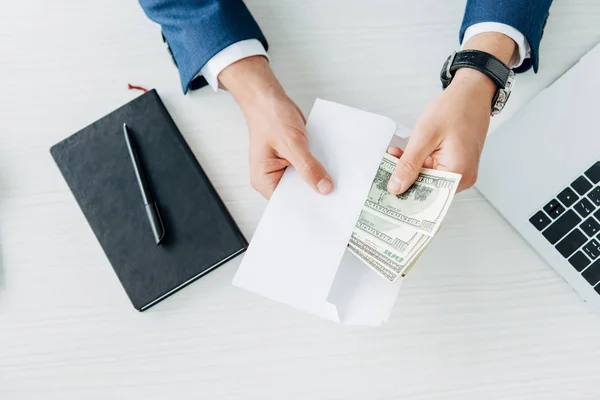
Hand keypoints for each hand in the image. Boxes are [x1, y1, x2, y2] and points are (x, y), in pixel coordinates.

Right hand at [219, 56, 332, 198]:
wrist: (268, 98)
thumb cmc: (269, 117)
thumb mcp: (291, 144)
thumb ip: (308, 167)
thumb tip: (324, 187)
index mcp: (264, 180)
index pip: (288, 203)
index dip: (307, 205)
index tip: (327, 208)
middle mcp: (273, 178)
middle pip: (298, 194)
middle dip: (315, 191)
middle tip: (336, 191)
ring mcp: (284, 170)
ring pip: (306, 181)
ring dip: (319, 176)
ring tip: (336, 177)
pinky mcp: (294, 161)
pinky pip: (309, 169)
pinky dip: (319, 166)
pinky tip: (330, 164)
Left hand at [387, 32, 516, 194]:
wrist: (472, 92)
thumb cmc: (455, 108)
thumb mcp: (425, 136)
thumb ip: (409, 164)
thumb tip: (396, 187)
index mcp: (459, 174)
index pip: (428, 196)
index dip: (405, 195)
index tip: (385, 193)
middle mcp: (462, 178)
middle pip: (427, 188)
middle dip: (405, 178)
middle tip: (385, 168)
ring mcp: (460, 171)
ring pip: (427, 178)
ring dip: (409, 168)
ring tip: (395, 154)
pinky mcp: (455, 164)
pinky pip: (433, 169)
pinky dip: (418, 162)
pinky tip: (406, 151)